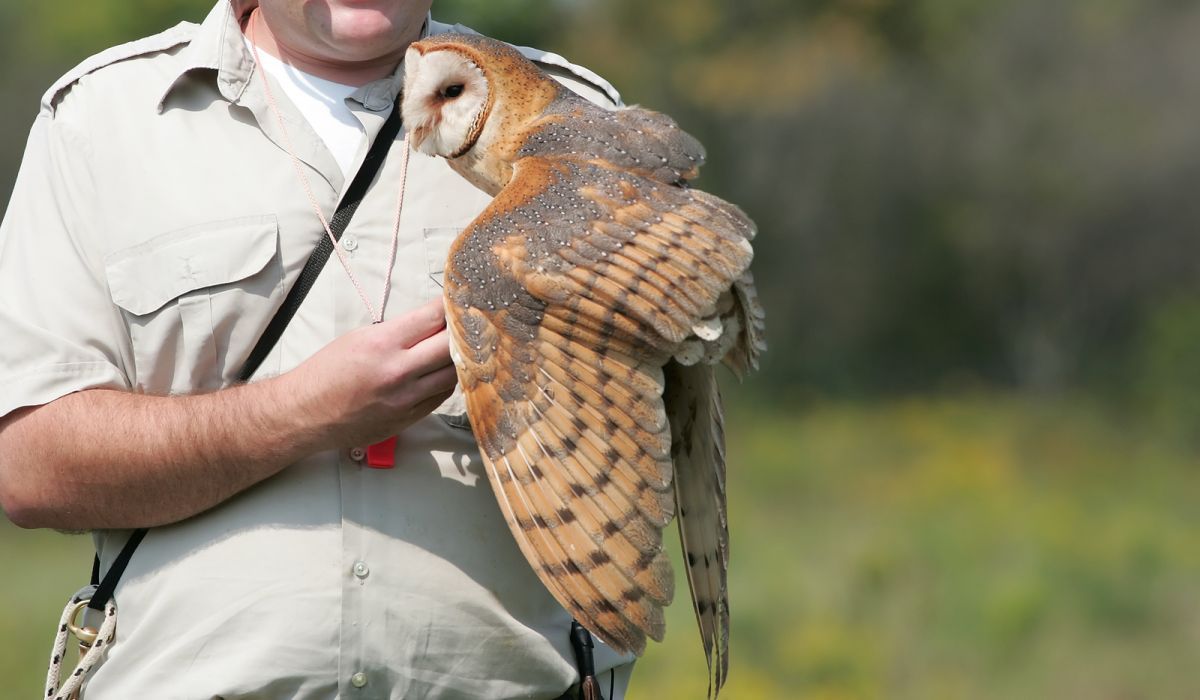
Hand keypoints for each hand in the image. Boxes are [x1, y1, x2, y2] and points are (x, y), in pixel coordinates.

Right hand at [283, 298, 458, 447]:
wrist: (305, 414)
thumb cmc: (327, 373)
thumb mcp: (359, 338)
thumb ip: (399, 331)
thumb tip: (433, 323)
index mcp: (382, 343)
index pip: (433, 317)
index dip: (451, 307)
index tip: (460, 301)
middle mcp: (398, 371)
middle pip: (450, 346)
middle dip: (461, 333)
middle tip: (467, 325)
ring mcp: (406, 398)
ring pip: (452, 374)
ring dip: (458, 359)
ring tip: (457, 350)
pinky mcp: (409, 418)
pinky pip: (441, 396)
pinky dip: (445, 381)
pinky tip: (441, 373)